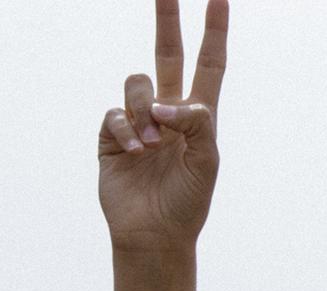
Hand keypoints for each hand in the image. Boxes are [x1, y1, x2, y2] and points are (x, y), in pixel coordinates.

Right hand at [98, 0, 228, 255]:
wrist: (156, 234)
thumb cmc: (188, 201)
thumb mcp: (207, 162)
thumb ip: (196, 125)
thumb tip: (166, 103)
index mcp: (200, 116)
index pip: (209, 64)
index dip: (214, 32)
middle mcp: (169, 111)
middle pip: (167, 54)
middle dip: (167, 21)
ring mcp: (139, 120)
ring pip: (137, 84)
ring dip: (145, 110)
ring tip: (152, 145)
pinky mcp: (112, 134)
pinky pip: (114, 113)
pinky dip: (126, 130)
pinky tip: (135, 153)